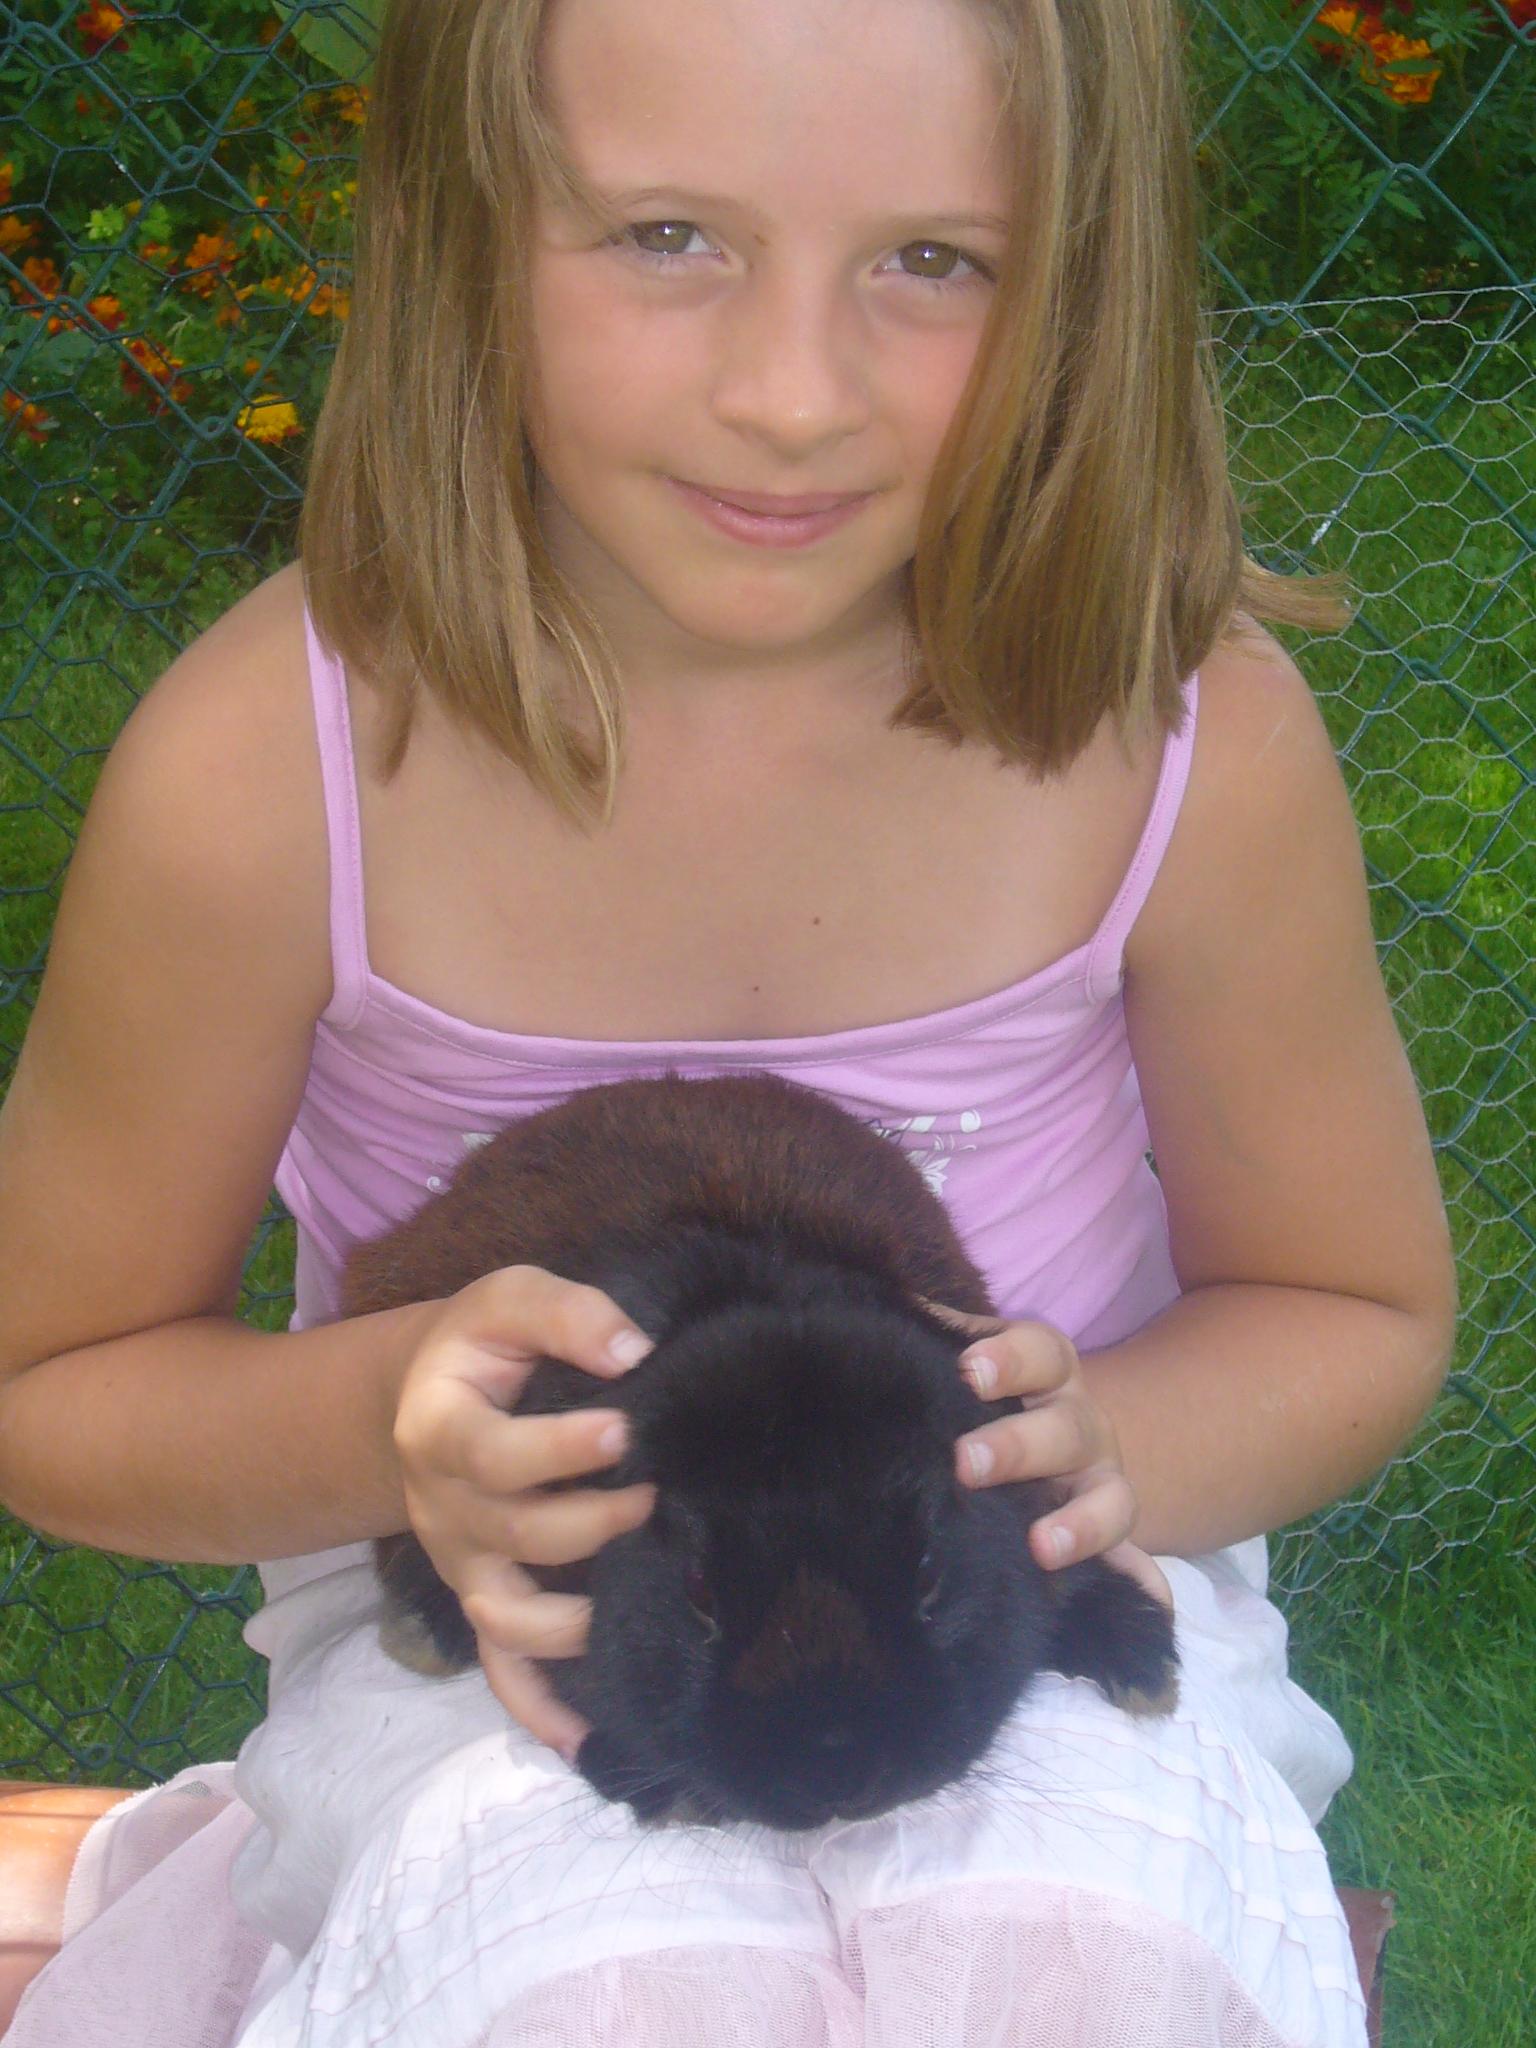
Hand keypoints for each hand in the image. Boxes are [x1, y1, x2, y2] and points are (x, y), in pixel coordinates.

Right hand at [392, 1264, 658, 1759]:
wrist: (436, 1388)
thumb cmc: (485, 1344)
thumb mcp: (510, 1299)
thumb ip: (567, 1313)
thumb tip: (633, 1352)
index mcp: (438, 1429)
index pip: (493, 1454)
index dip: (561, 1449)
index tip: (628, 1428)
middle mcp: (440, 1508)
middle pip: (513, 1537)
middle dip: (592, 1524)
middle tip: (655, 1493)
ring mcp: (461, 1563)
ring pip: (504, 1616)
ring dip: (573, 1621)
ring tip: (634, 1591)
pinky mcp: (482, 1596)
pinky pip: (499, 1667)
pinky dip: (536, 1707)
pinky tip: (585, 1738)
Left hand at [919, 1299, 1170, 1609]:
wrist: (1049, 1440)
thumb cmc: (988, 1396)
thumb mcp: (972, 1364)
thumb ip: (935, 1338)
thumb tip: (888, 1309)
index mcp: (1048, 1372)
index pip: (1042, 1351)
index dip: (1010, 1358)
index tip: (968, 1371)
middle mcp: (1081, 1423)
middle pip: (1067, 1427)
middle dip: (1019, 1445)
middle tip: (965, 1463)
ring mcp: (1101, 1483)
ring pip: (1110, 1497)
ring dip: (1081, 1524)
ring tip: (1041, 1547)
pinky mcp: (1110, 1538)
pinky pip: (1139, 1566)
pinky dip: (1145, 1587)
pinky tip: (1151, 1613)